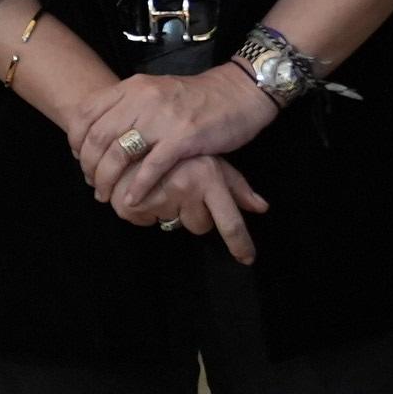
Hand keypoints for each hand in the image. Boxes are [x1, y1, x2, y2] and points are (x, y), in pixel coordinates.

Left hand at [70, 68, 272, 213]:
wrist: (238, 93)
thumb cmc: (195, 98)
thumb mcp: (155, 91)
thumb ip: (127, 106)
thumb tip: (98, 133)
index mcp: (132, 87)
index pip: (87, 111)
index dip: (76, 139)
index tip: (78, 157)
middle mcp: (143, 99)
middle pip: (98, 137)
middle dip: (89, 165)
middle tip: (92, 183)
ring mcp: (163, 118)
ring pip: (120, 153)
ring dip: (108, 179)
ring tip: (106, 196)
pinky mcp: (184, 138)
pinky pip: (152, 167)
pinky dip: (138, 187)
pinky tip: (131, 199)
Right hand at [140, 152, 268, 260]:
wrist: (130, 134)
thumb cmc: (178, 149)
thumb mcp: (210, 161)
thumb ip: (236, 187)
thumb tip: (262, 207)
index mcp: (208, 177)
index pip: (229, 221)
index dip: (239, 243)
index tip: (247, 259)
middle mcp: (186, 187)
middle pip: (201, 225)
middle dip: (193, 213)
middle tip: (182, 190)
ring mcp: (159, 197)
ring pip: (173, 224)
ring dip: (168, 211)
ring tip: (161, 187)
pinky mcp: (134, 204)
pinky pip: (147, 223)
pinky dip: (145, 211)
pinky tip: (144, 191)